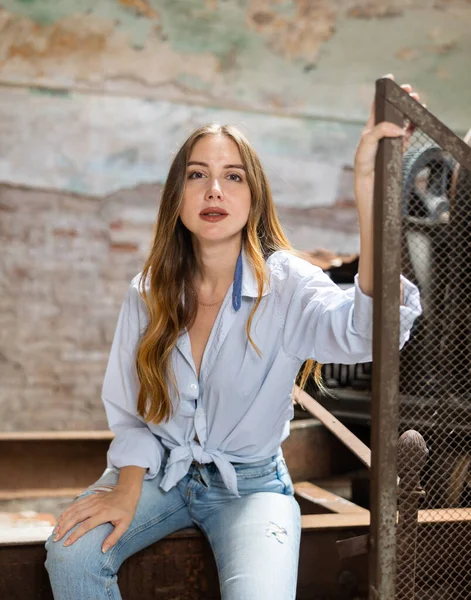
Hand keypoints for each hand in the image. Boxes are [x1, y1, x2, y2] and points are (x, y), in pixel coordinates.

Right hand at [53, 485, 139, 553]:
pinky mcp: (91, 497)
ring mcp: (93, 500)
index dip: (75, 535)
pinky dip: (67, 510)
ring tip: (56, 530)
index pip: (86, 526)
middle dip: (64, 528)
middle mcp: (96, 506)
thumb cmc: (126, 510)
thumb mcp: (125, 525)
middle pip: (76, 517)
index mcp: (104, 514)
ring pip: (74, 510)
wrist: (127, 491)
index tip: (66, 544)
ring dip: (64, 519)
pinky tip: (61, 518)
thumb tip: (103, 550)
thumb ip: (114, 538)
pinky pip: (76, 503)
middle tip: (56, 538)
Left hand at [354, 74, 420, 218]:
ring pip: (403, 120)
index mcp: (371, 128)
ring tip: (418, 103)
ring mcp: (391, 139)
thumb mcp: (367, 144)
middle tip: (410, 91)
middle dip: (402, 99)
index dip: (383, 92)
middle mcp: (381, 132)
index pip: (377, 106)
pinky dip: (414, 125)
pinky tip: (418, 120)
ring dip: (411, 111)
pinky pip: (409, 133)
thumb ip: (381, 131)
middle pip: (394, 110)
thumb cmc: (364, 164)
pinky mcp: (399, 148)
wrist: (370, 185)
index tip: (390, 78)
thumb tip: (399, 127)